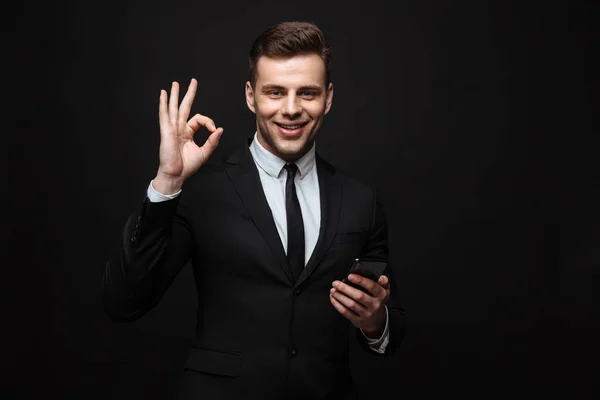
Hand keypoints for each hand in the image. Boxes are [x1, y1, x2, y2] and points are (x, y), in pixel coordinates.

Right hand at [154, 79, 223, 193]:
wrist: (176, 175)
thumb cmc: (187, 166)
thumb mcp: (204, 153)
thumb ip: (212, 141)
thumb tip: (220, 129)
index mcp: (188, 133)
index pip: (198, 119)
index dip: (208, 122)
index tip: (214, 130)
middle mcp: (179, 128)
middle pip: (185, 107)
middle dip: (189, 94)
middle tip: (193, 81)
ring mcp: (172, 129)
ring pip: (174, 108)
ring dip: (174, 95)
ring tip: (175, 84)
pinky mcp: (166, 131)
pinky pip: (165, 115)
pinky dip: (163, 104)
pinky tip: (162, 94)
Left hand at [329, 274, 390, 337]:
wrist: (376, 320)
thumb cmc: (376, 301)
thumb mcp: (384, 291)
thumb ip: (383, 283)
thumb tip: (382, 277)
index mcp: (381, 295)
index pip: (371, 286)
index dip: (360, 280)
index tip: (350, 276)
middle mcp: (374, 305)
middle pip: (359, 296)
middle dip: (345, 289)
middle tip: (335, 283)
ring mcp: (366, 313)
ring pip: (351, 304)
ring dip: (340, 296)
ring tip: (333, 290)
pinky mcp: (358, 320)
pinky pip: (346, 312)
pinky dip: (338, 305)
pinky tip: (333, 298)